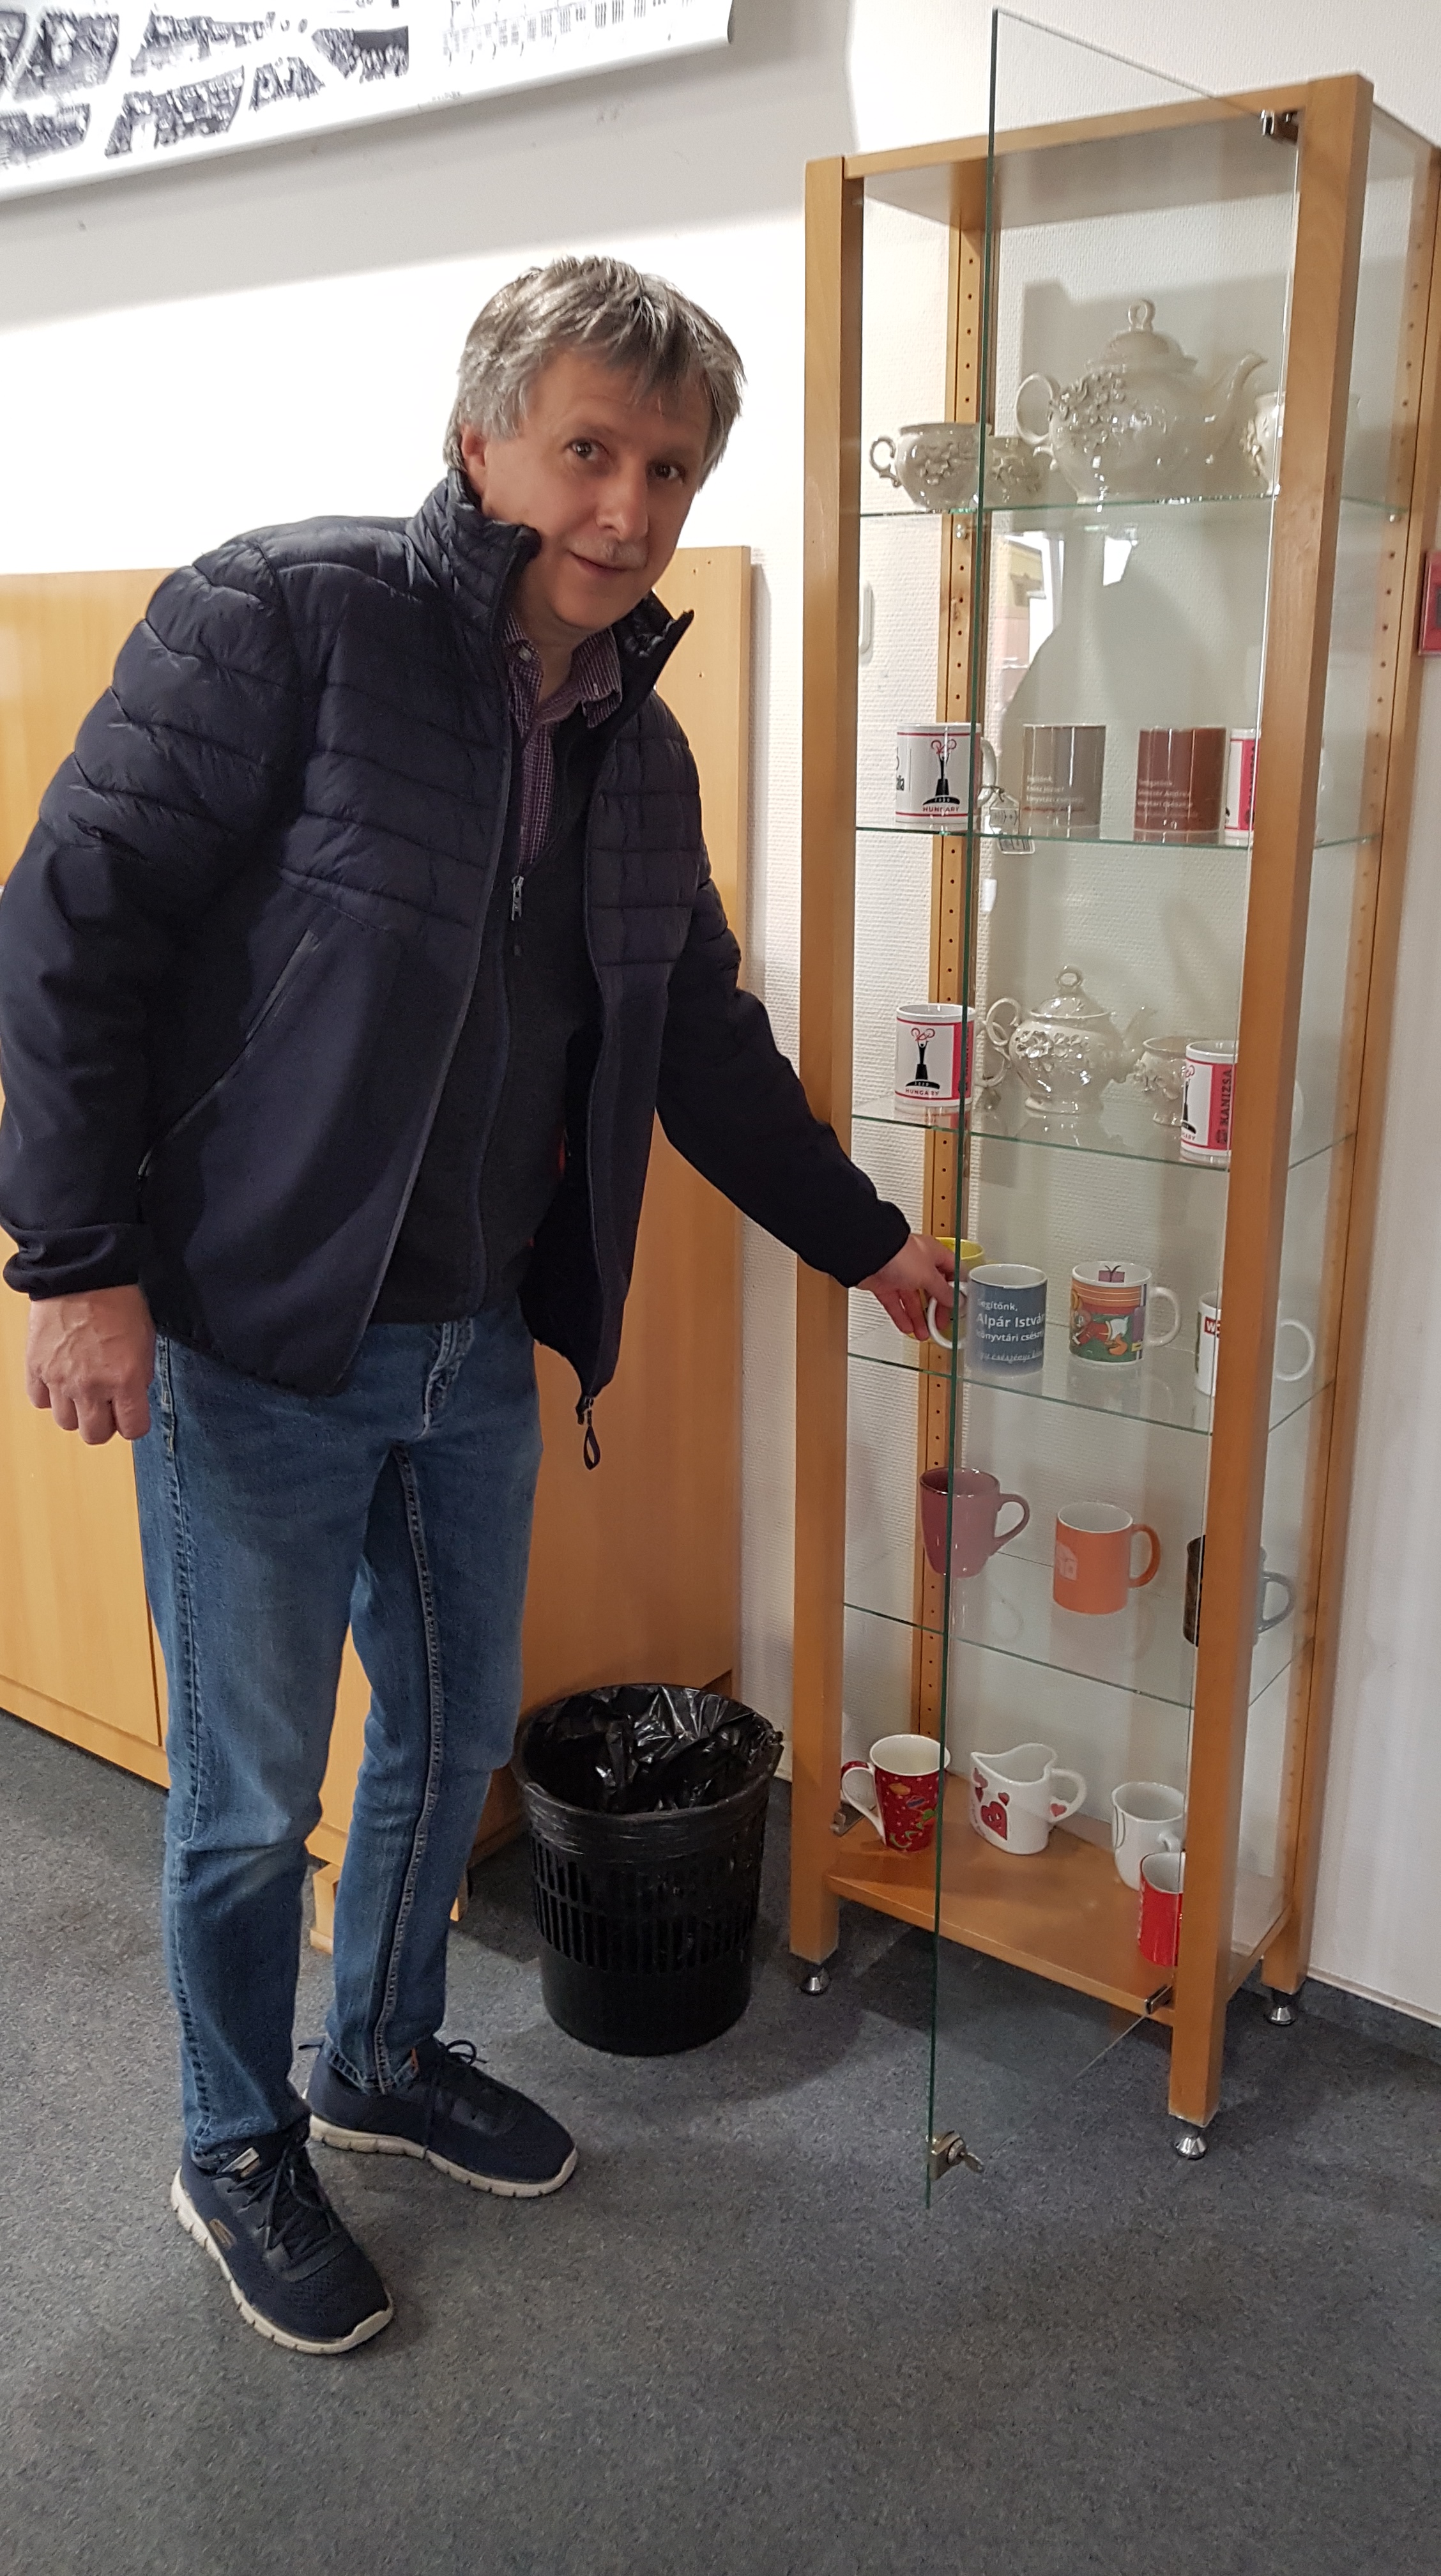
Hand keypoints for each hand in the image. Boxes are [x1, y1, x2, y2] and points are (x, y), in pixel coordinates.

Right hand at [25, 1285, 155, 1443]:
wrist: (82, 1274)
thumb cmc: (118, 1301)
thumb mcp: (145, 1341)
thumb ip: (139, 1377)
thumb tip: (131, 1397)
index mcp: (125, 1380)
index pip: (132, 1429)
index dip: (133, 1423)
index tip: (130, 1413)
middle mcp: (91, 1387)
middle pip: (94, 1435)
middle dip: (103, 1423)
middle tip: (106, 1405)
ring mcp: (60, 1380)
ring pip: (65, 1422)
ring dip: (76, 1411)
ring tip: (81, 1390)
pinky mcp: (36, 1368)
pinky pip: (40, 1401)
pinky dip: (50, 1395)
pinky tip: (60, 1379)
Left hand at [858, 1234, 953, 1341]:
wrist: (867, 1256)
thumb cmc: (898, 1255)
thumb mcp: (929, 1275)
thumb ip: (943, 1290)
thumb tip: (954, 1299)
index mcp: (933, 1254)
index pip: (952, 1271)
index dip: (957, 1288)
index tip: (959, 1304)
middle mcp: (917, 1263)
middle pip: (932, 1288)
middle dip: (936, 1308)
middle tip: (940, 1323)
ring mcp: (900, 1273)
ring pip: (913, 1299)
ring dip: (919, 1317)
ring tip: (923, 1333)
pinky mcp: (884, 1284)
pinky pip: (895, 1304)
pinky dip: (901, 1316)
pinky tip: (907, 1327)